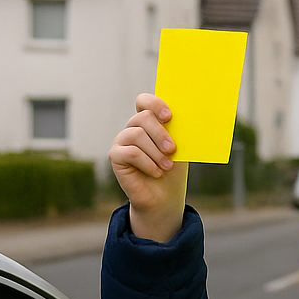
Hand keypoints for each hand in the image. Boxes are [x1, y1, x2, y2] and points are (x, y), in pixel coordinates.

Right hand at [109, 92, 187, 241]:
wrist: (164, 197)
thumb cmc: (172, 170)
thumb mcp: (179, 149)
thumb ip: (176, 132)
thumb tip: (183, 118)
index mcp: (148, 122)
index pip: (144, 101)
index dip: (154, 103)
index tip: (169, 116)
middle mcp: (133, 128)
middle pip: (142, 117)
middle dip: (160, 134)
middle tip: (172, 150)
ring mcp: (122, 141)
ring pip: (136, 134)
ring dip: (156, 152)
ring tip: (166, 166)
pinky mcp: (115, 156)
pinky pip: (130, 152)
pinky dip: (147, 163)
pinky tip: (156, 172)